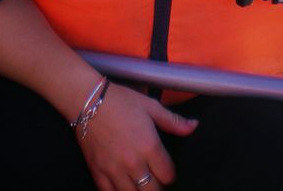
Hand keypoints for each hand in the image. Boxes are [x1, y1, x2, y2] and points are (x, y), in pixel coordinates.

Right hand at [76, 82, 197, 190]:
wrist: (88, 100)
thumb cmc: (120, 100)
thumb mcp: (150, 106)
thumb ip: (173, 121)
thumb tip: (194, 126)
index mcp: (149, 146)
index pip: (168, 175)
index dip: (170, 174)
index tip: (166, 169)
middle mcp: (133, 162)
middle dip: (157, 186)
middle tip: (155, 178)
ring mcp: (114, 170)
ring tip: (140, 184)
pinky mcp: (98, 173)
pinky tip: (123, 187)